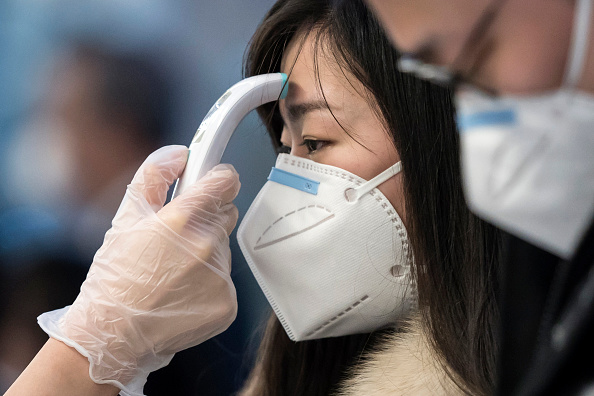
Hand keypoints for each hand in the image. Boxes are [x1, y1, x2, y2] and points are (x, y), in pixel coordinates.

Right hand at [38, 145, 240, 395]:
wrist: (113, 334)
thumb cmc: (116, 275)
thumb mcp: (126, 216)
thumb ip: (154, 175)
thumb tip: (181, 153)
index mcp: (183, 219)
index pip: (226, 181)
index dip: (218, 178)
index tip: (212, 182)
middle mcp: (207, 246)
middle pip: (227, 214)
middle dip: (207, 219)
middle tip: (178, 237)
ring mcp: (220, 277)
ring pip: (224, 249)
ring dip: (206, 253)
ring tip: (173, 271)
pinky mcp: (227, 304)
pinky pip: (225, 280)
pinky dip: (209, 284)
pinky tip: (183, 293)